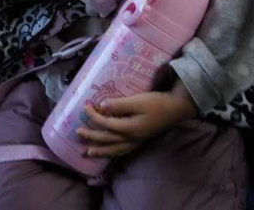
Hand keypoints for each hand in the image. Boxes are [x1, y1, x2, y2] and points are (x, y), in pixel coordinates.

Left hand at [76, 81, 197, 158]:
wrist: (176, 109)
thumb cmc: (157, 103)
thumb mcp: (138, 100)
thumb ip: (119, 104)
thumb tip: (102, 106)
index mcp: (129, 128)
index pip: (106, 124)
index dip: (93, 116)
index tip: (84, 107)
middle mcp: (131, 138)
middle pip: (107, 139)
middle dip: (91, 137)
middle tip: (77, 133)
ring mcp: (136, 141)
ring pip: (115, 150)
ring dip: (101, 151)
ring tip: (88, 153)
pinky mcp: (140, 140)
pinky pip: (123, 151)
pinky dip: (114, 153)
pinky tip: (109, 153)